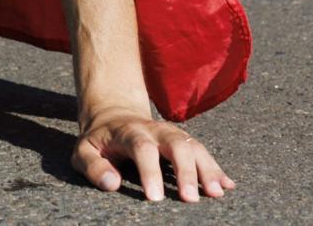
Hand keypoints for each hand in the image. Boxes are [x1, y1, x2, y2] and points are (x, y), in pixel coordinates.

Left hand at [73, 108, 235, 201]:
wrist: (114, 114)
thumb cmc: (99, 140)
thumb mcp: (84, 150)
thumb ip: (93, 166)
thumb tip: (112, 183)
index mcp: (128, 131)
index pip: (141, 147)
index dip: (149, 171)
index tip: (155, 198)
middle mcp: (154, 130)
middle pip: (175, 143)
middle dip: (185, 170)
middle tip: (189, 199)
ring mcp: (171, 134)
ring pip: (194, 146)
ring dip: (207, 168)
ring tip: (217, 193)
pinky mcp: (183, 141)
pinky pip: (203, 152)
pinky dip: (217, 168)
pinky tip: (228, 185)